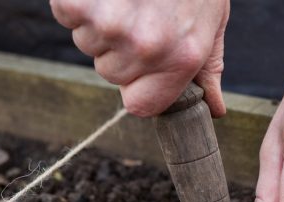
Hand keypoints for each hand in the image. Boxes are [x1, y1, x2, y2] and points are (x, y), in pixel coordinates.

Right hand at [50, 0, 229, 116]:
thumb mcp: (213, 22)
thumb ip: (209, 69)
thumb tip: (216, 109)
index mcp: (182, 57)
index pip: (140, 106)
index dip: (137, 87)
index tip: (143, 66)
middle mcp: (146, 47)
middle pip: (111, 74)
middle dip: (121, 49)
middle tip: (140, 12)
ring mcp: (109, 24)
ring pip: (87, 44)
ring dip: (100, 23)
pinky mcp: (78, 2)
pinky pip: (67, 16)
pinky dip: (78, 2)